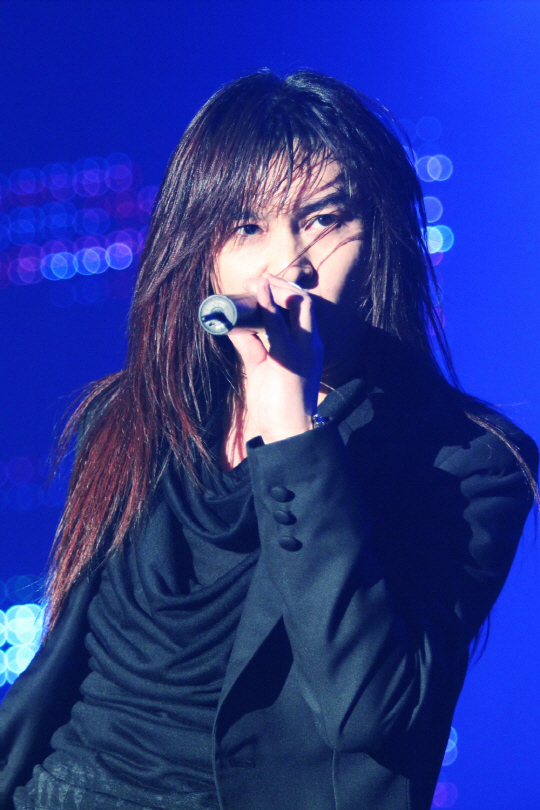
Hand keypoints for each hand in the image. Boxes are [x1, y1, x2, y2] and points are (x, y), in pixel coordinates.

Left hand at [227, 274, 322, 444]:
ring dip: (275, 288)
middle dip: (280, 284)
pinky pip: (278, 324)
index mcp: (308, 345)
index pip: (301, 309)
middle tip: (255, 281)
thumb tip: (235, 326)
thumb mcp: (262, 368)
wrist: (288, 432)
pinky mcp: (289, 358)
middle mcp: (310, 343)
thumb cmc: (277, 405)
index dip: (282, 292)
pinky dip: (267, 304)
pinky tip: (258, 291)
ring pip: (298, 304)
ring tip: (255, 283)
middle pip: (303, 301)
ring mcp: (303, 349)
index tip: (258, 285)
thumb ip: (251, 345)